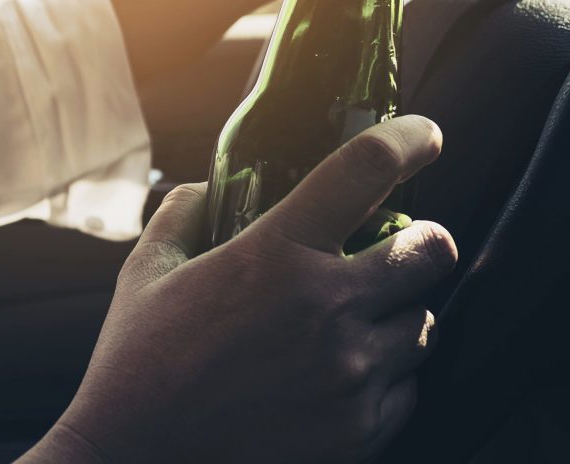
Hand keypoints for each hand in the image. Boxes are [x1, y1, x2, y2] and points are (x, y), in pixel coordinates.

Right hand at [22, 115, 456, 462]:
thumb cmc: (137, 364)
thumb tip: (211, 187)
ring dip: (402, 312)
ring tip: (360, 319)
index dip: (409, 140)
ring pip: (424, 323)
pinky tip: (346, 374)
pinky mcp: (360, 432)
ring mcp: (351, 374)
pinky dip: (390, 375)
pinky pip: (409, 388)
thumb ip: (184, 213)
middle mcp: (327, 308)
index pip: (365, 169)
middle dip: (425, 241)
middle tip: (401, 246)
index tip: (423, 136)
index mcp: (275, 254)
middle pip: (432, 251)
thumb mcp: (145, 272)